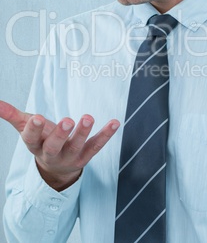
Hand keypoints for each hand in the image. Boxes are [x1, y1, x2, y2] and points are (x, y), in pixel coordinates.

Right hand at [0, 100, 119, 190]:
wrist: (57, 168)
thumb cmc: (42, 141)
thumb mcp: (27, 129)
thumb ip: (13, 116)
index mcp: (36, 146)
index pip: (31, 139)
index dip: (34, 129)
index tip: (38, 117)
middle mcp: (53, 154)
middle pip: (55, 146)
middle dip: (60, 134)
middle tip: (67, 120)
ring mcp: (71, 156)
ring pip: (77, 146)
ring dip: (83, 133)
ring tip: (88, 117)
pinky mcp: (86, 156)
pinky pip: (97, 146)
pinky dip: (106, 135)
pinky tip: (115, 122)